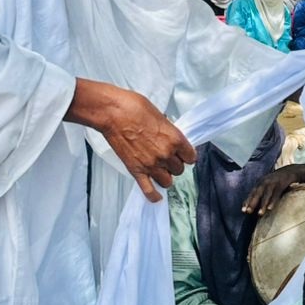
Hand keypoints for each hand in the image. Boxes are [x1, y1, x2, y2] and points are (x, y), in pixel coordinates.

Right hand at [65, 79, 195, 202]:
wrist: (113, 113)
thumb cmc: (134, 108)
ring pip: (167, 181)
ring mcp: (151, 165)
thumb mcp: (160, 116)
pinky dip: (153, 196)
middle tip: (167, 158)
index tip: (182, 154)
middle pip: (179, 170)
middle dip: (174, 164)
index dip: (186, 155)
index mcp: (175, 139)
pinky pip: (148, 190)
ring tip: (160, 170)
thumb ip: (168, 131)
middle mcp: (166, 154)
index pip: (191, 157)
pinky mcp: (136, 171)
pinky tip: (156, 197)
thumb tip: (169, 138)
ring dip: (165, 176)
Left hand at [243, 164, 304, 215]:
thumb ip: (261, 192)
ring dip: (262, 204)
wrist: (289, 170)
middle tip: (248, 212)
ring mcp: (273, 183)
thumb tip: (254, 205)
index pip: (252, 193)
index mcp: (260, 183)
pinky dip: (272, 201)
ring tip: (260, 214)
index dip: (247, 201)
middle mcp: (264, 182)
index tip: (243, 211)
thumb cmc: (276, 181)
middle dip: (252, 203)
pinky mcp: (281, 184)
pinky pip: (276, 194)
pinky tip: (270, 208)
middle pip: (257, 193)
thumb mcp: (267, 184)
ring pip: (266, 195)